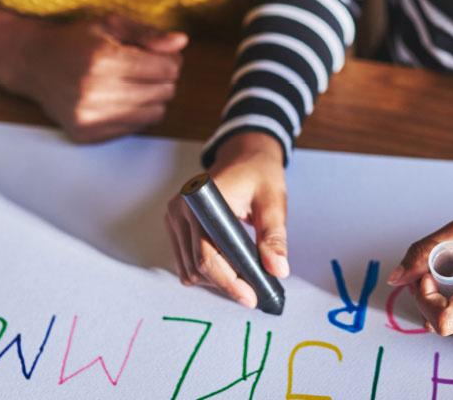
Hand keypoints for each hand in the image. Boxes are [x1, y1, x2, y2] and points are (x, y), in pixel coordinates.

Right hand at [11, 15, 186, 142]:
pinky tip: (118, 98)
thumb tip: (181, 42)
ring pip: (154, 113)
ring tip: (132, 83)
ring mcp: (89, 115)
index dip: (169, 60)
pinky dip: (134, 114)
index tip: (157, 55)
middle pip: (164, 92)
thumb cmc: (75, 41)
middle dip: (162, 78)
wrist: (33, 64)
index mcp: (103, 59)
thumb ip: (148, 34)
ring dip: (151, 98)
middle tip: (144, 68)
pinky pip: (134, 128)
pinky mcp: (86, 133)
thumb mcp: (110, 25)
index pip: (167, 69)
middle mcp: (95, 90)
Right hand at [163, 132, 288, 307]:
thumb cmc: (260, 175)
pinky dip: (208, 272)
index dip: (229, 281)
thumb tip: (278, 270)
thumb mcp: (273, 203)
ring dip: (216, 281)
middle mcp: (181, 209)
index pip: (208, 255)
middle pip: (197, 266)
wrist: (245, 156)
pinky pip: (187, 260)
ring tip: (246, 282)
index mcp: (202, 200)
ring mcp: (174, 217)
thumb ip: (274, 237)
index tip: (251, 297)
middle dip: (227, 284)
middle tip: (255, 293)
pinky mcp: (176, 225)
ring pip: (189, 268)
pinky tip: (230, 271)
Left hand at [386, 206, 452, 346]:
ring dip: (440, 300)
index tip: (430, 274)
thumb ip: (425, 251)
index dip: (426, 297)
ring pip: (443, 326)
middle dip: (429, 294)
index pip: (443, 319)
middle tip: (445, 266)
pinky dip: (451, 306)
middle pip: (439, 323)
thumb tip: (395, 279)